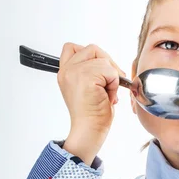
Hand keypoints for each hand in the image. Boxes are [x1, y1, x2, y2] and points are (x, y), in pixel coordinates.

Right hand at [57, 42, 125, 163]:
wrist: (90, 131)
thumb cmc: (92, 114)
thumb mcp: (88, 87)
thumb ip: (90, 71)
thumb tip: (107, 62)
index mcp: (65, 72)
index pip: (72, 47)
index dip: (92, 55)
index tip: (101, 71)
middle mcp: (67, 71)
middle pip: (93, 49)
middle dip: (108, 63)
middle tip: (112, 81)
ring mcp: (75, 73)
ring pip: (104, 60)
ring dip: (112, 77)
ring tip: (107, 93)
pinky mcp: (86, 77)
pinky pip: (110, 70)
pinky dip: (114, 83)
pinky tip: (108, 96)